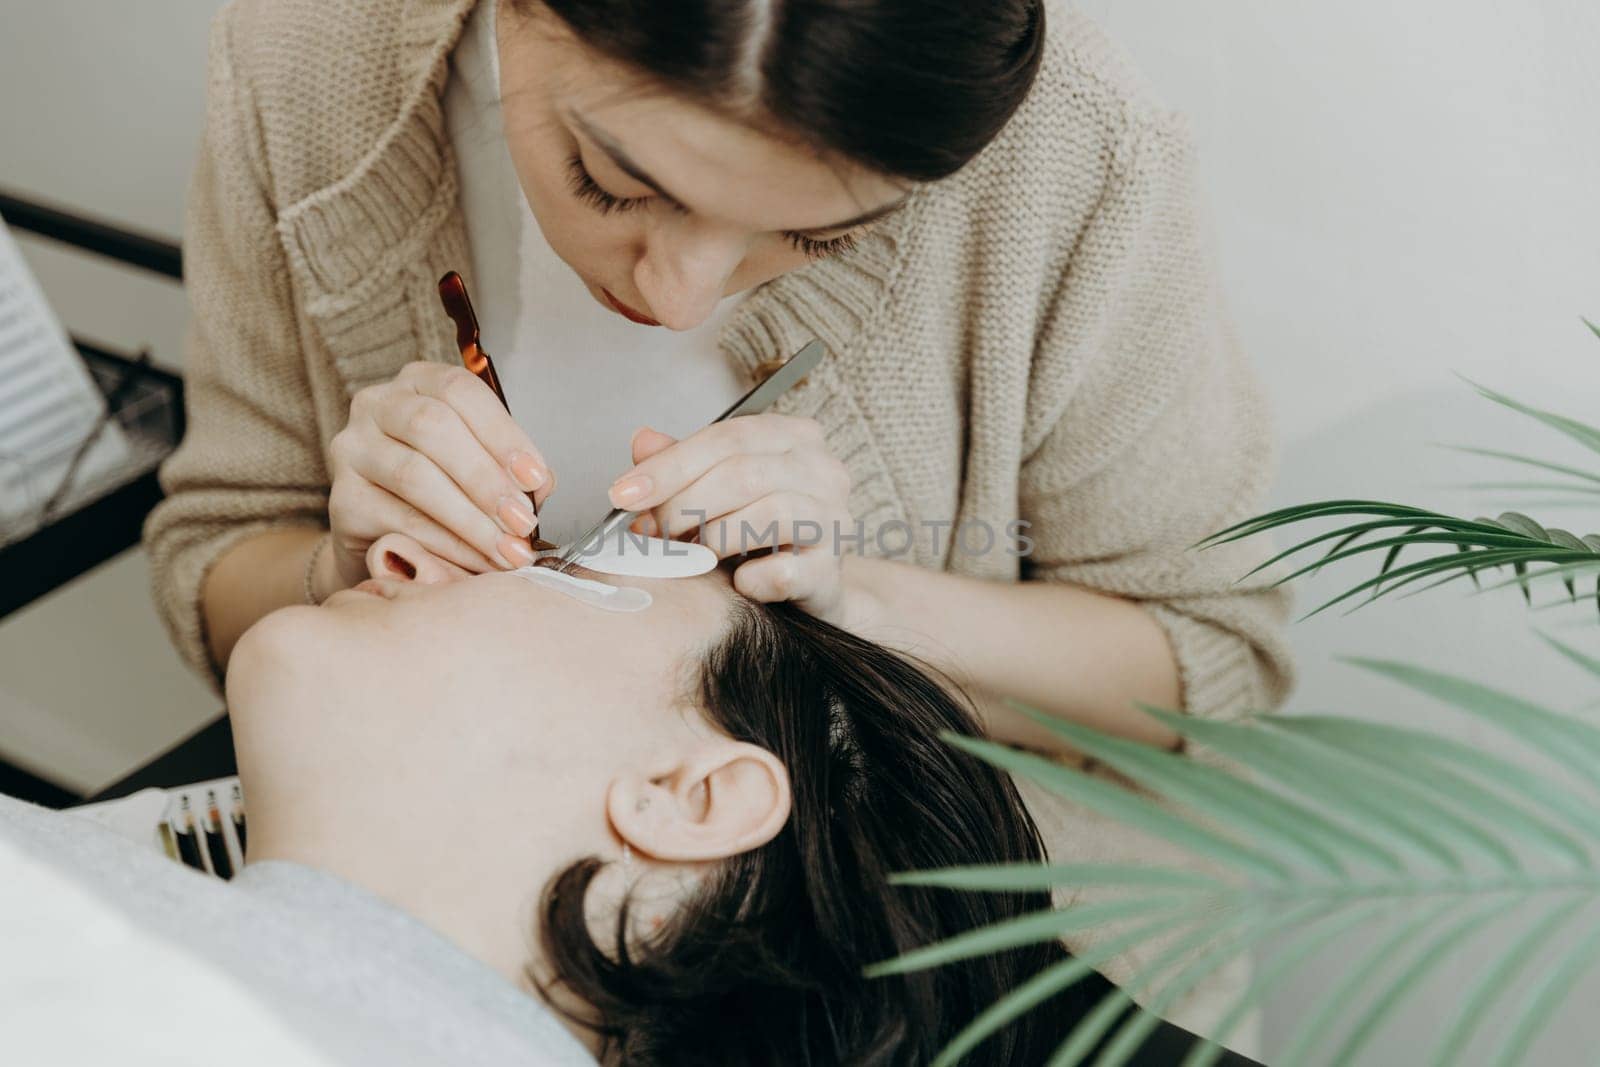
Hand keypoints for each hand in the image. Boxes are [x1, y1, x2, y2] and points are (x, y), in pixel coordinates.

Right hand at [322, 361, 554, 596]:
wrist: (384, 534)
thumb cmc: (442, 488)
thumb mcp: (479, 463)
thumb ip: (509, 466)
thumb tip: (540, 485)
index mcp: (417, 382)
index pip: (458, 391)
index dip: (501, 433)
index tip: (535, 478)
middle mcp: (377, 406)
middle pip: (432, 428)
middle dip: (486, 479)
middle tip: (523, 521)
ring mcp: (352, 450)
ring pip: (415, 477)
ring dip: (471, 519)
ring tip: (507, 550)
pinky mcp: (342, 500)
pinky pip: (398, 521)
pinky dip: (446, 545)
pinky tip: (478, 561)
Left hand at [613, 416, 852, 620]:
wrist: (811, 585)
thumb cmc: (764, 532)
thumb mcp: (720, 488)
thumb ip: (684, 465)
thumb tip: (642, 443)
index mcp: (795, 437)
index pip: (727, 438)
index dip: (670, 466)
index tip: (623, 493)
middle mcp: (823, 470)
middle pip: (743, 474)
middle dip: (683, 505)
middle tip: (648, 532)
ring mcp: (834, 519)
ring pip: (767, 514)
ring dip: (713, 538)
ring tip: (690, 555)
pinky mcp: (831, 570)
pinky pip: (782, 572)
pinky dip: (748, 579)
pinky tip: (735, 582)